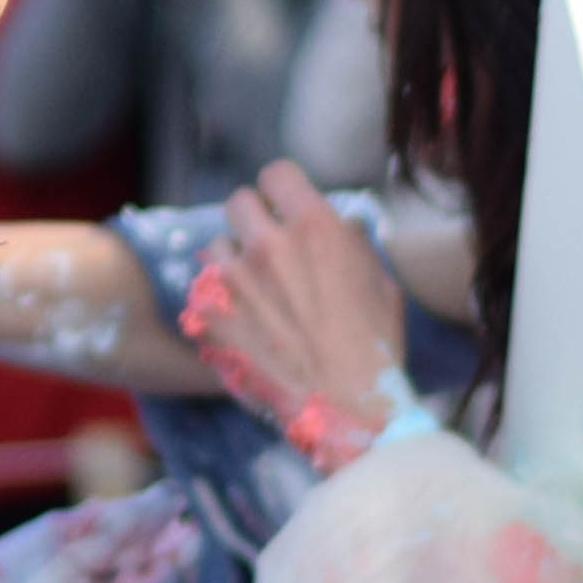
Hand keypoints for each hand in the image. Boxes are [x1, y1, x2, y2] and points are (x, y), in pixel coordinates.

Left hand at [182, 162, 410, 465]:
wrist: (345, 409)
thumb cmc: (375, 348)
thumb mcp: (380, 283)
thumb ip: (352, 243)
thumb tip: (338, 223)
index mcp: (315, 228)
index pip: (277, 174)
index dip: (281, 189)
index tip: (284, 206)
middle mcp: (267, 246)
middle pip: (238, 202)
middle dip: (253, 220)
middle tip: (268, 247)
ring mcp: (230, 280)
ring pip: (215, 246)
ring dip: (232, 261)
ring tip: (257, 293)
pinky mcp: (205, 314)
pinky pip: (201, 289)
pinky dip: (217, 300)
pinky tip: (243, 322)